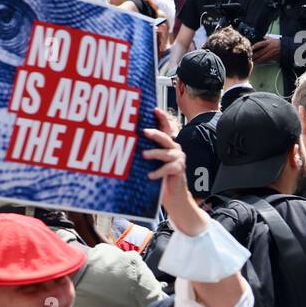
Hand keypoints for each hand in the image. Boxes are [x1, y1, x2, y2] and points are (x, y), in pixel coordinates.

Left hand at [143, 108, 206, 236]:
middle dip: (155, 133)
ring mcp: (178, 159)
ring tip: (144, 155)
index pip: (165, 128)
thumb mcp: (151, 165)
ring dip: (154, 153)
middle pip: (165, 137)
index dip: (161, 118)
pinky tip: (150, 175)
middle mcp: (174, 149)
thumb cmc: (160, 180)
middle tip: (144, 132)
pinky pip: (168, 168)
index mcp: (167, 145)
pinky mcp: (179, 170)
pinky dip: (158, 172)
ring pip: (166, 152)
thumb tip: (126, 145)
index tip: (154, 110)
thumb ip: (146, 154)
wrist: (173, 197)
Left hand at [252, 37, 281, 63]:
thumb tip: (259, 38)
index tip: (250, 48)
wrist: (284, 48)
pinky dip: (260, 62)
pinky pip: (265, 61)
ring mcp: (271, 54)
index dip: (255, 46)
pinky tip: (257, 63)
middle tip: (249, 57)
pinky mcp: (272, 58)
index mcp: (268, 42)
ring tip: (252, 61)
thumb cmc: (277, 43)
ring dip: (256, 60)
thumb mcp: (271, 39)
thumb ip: (265, 38)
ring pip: (262, 58)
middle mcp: (269, 48)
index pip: (260, 44)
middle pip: (259, 53)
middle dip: (254, 56)